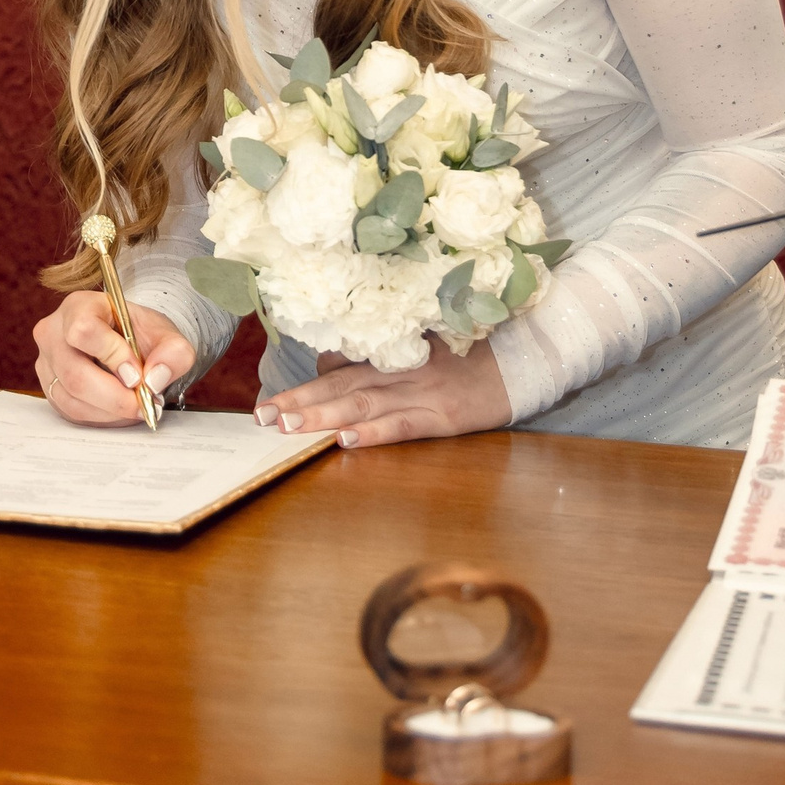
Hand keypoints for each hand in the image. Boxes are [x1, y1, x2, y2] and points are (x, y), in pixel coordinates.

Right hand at [32, 291, 194, 425]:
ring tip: (137, 405)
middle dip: (115, 397)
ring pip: (72, 398)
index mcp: (79, 306)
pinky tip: (120, 409)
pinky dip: (101, 417)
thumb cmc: (141, 334)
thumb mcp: (165, 334)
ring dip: (111, 411)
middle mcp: (53, 332)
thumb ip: (173, 351)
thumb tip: (155, 379)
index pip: (83, 331)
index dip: (112, 356)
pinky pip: (71, 412)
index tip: (138, 374)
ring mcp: (47, 362)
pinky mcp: (50, 388)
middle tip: (145, 403)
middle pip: (75, 374)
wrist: (130, 343)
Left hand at [257, 337, 509, 448]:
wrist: (523, 359)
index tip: (268, 402)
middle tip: (261, 419)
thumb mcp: (419, 344)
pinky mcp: (444, 416)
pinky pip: (403, 425)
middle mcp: (401, 369)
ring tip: (287, 427)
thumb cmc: (469, 353)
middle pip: (341, 386)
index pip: (339, 367)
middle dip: (298, 403)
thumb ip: (375, 352)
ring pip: (362, 404)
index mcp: (392, 352)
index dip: (303, 384)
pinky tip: (346, 440)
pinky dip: (374, 432)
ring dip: (322, 416)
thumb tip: (328, 362)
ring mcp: (422, 392)